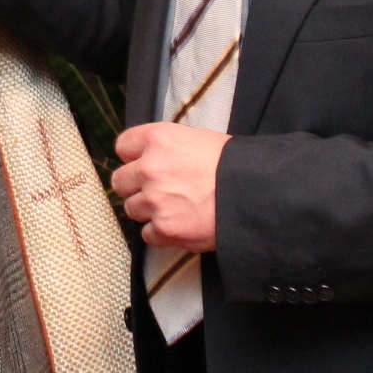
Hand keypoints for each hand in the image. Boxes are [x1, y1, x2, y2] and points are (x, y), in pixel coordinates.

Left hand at [110, 123, 224, 250]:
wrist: (253, 193)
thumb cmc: (231, 164)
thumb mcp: (196, 139)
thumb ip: (166, 148)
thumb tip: (149, 158)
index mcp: (158, 139)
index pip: (123, 146)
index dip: (133, 157)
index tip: (142, 163)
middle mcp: (150, 168)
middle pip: (120, 181)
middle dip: (136, 186)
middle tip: (157, 190)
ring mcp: (155, 200)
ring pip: (132, 209)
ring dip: (149, 211)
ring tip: (174, 208)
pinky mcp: (164, 228)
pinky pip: (147, 234)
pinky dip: (161, 233)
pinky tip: (179, 224)